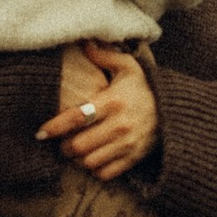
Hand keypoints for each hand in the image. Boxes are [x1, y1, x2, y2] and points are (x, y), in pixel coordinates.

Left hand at [38, 42, 156, 179]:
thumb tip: (83, 43)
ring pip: (89, 162)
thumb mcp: (128, 67)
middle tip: (61, 143)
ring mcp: (127, 144)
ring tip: (75, 152)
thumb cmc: (145, 87)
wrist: (176, 110)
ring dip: (78, 160)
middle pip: (79, 145)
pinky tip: (93, 160)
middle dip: (64, 147)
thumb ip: (104, 56)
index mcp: (113, 101)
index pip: (77, 117)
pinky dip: (94, 170)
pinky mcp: (133, 158)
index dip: (55, 127)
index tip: (41, 133)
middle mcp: (120, 125)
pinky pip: (105, 173)